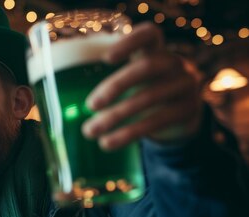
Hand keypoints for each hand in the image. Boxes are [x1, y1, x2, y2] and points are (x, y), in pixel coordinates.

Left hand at [82, 22, 201, 150]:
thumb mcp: (131, 83)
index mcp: (155, 51)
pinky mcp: (189, 109)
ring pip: (150, 97)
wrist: (179, 120)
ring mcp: (186, 84)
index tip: (105, 59)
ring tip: (90, 132)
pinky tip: (107, 143)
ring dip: (116, 116)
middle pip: (146, 67)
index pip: (149, 34)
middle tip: (90, 105)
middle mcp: (174, 63)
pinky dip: (128, 133)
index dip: (129, 42)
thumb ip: (110, 84)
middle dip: (115, 86)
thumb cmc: (142, 94)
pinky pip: (157, 120)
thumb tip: (66, 105)